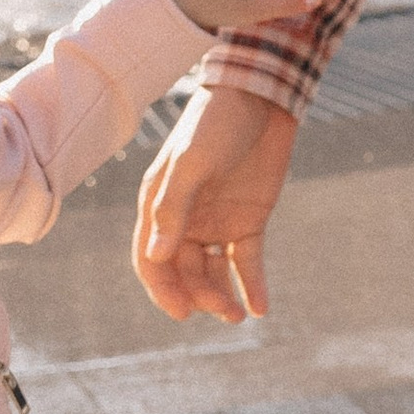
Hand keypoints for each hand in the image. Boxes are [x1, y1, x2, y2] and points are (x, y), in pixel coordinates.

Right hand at [133, 83, 300, 325]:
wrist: (262, 97)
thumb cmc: (216, 123)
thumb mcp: (192, 164)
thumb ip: (173, 209)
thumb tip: (156, 255)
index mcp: (159, 205)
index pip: (151, 259)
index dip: (162, 289)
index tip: (182, 314)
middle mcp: (184, 219)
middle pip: (185, 272)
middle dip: (200, 296)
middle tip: (224, 312)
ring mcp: (217, 221)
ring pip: (213, 272)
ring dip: (222, 295)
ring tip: (240, 315)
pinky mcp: (248, 220)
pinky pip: (246, 261)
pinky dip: (252, 284)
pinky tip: (260, 308)